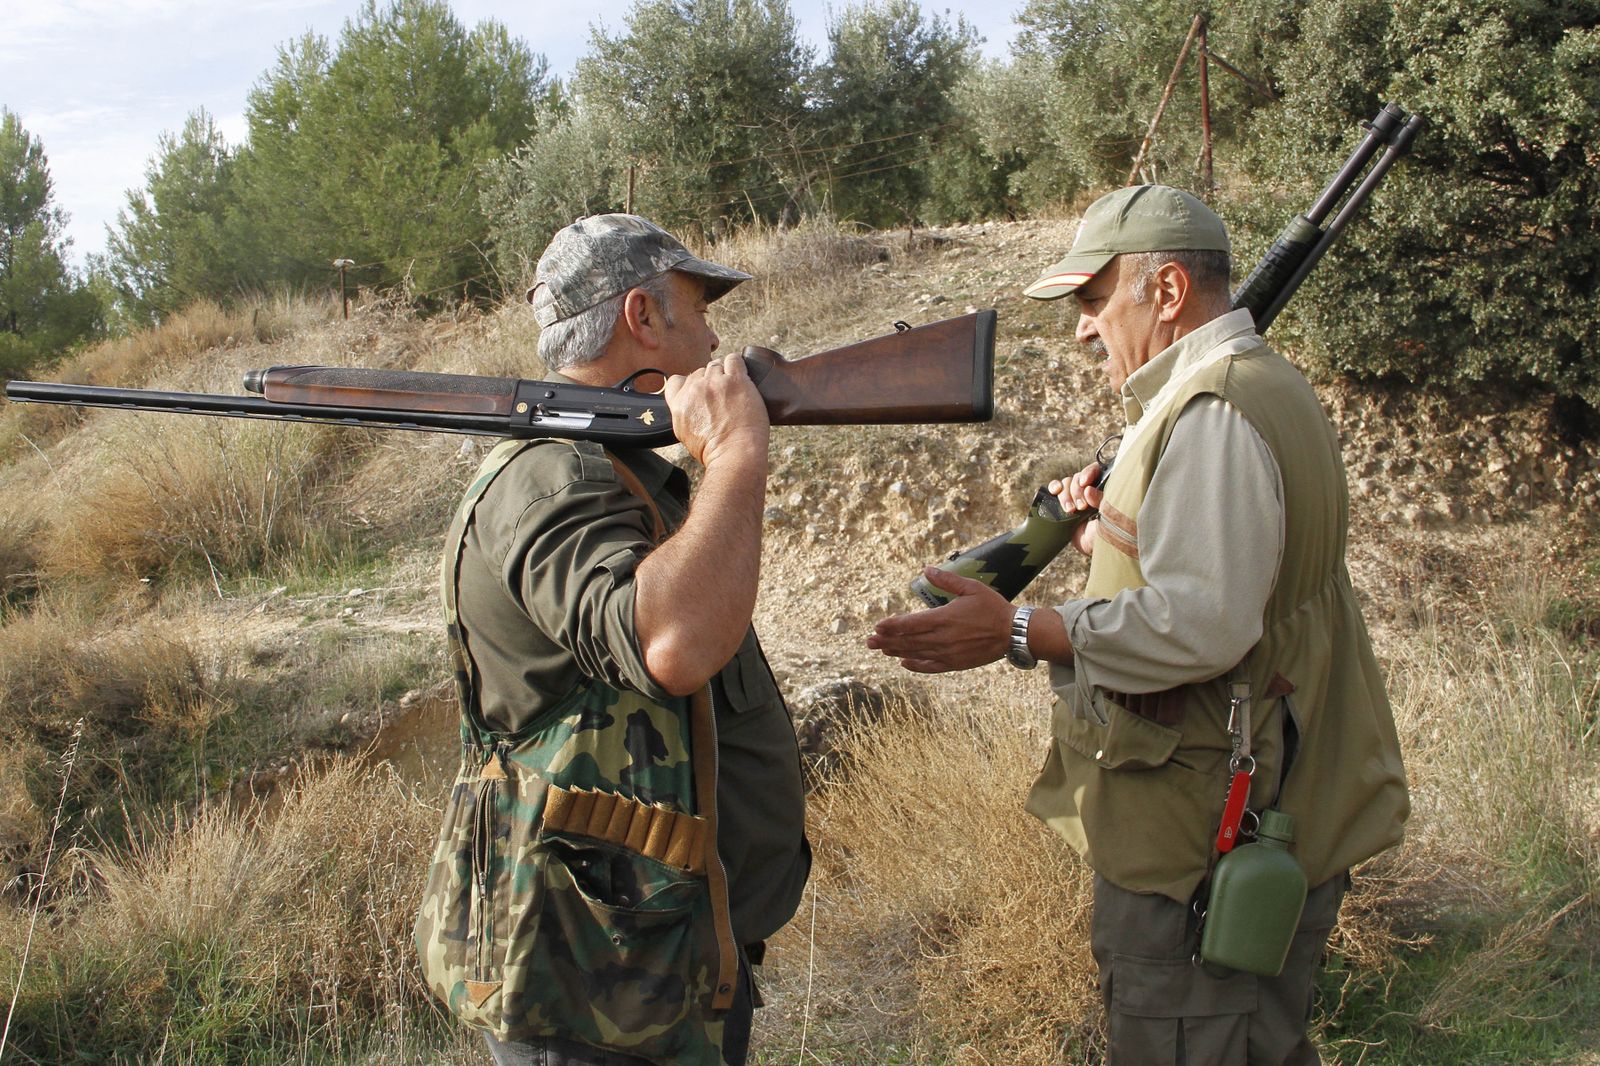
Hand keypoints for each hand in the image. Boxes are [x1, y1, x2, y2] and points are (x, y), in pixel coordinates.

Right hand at [663, 354, 769, 467]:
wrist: (734, 454)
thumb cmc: (713, 450)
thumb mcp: (684, 433)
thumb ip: (682, 413)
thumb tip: (686, 404)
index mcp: (679, 402)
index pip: (677, 380)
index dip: (690, 385)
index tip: (700, 393)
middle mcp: (694, 389)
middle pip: (699, 372)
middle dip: (709, 382)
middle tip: (722, 397)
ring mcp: (715, 383)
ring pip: (716, 365)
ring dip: (724, 374)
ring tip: (734, 390)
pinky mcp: (736, 380)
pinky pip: (734, 360)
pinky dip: (738, 366)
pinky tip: (742, 378)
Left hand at [866, 567, 1013, 672]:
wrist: (1014, 633)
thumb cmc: (993, 608)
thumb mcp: (971, 588)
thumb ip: (947, 580)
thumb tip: (926, 569)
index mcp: (944, 618)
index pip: (911, 623)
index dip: (892, 625)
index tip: (877, 626)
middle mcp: (943, 638)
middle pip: (908, 641)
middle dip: (887, 640)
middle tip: (869, 642)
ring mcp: (948, 653)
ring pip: (916, 653)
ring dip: (897, 651)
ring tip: (882, 650)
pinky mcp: (956, 663)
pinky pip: (931, 667)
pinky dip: (916, 665)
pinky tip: (904, 663)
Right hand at [1048, 460, 1103, 556]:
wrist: (1094, 550)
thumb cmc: (1108, 534)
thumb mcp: (1109, 517)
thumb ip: (1101, 500)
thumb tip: (1087, 489)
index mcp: (1103, 488)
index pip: (1095, 470)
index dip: (1088, 473)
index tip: (1085, 483)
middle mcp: (1089, 489)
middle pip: (1077, 478)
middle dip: (1077, 492)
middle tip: (1082, 508)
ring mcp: (1075, 496)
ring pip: (1066, 483)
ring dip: (1066, 496)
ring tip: (1070, 511)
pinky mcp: (1062, 503)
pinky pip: (1055, 488)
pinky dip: (1053, 487)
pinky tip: (1054, 492)